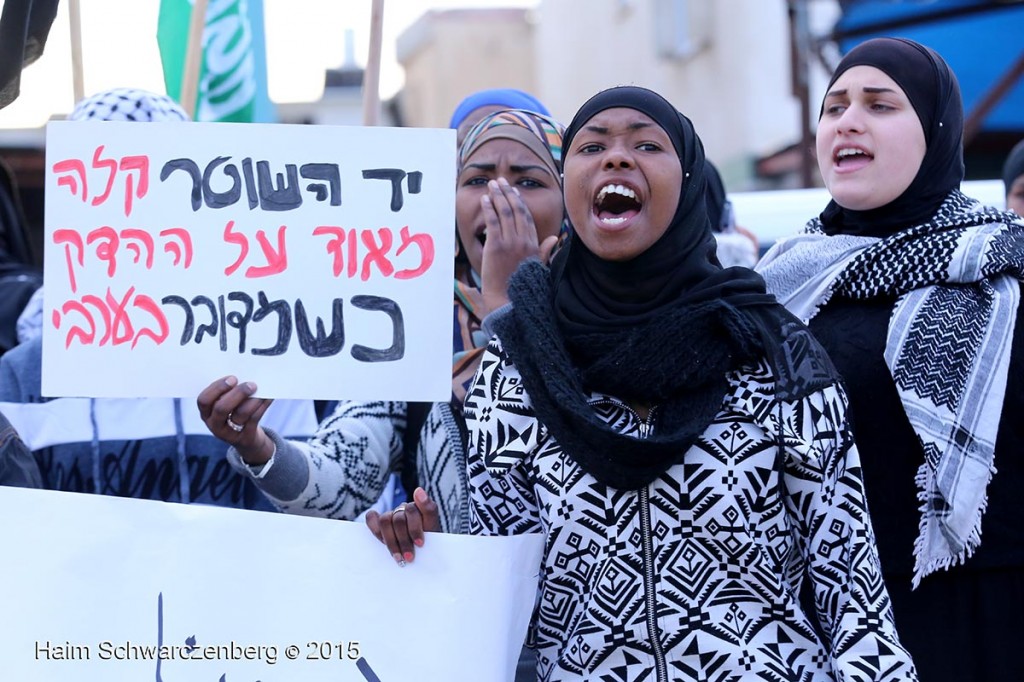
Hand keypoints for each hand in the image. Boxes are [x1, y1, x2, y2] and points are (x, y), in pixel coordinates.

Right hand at [196, 376, 274, 464]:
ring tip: (260, 389)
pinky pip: (254, 419)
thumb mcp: (226, 403)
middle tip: (250, 384)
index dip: (217, 388)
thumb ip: (229, 391)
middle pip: (221, 408)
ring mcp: (229, 433)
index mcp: (206, 412)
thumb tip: (246, 375)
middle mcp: (214, 424)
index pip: (203, 400)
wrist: (246, 437)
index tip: (233, 378)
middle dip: (237, 394)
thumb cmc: (234, 411)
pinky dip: (262, 405)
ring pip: (240, 414)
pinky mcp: (245, 437)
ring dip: (252, 400)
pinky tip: (268, 397)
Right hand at [365, 487, 439, 565]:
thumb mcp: (434, 529)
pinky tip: (382, 542)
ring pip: (384, 520)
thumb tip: (418, 490)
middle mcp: (404, 509)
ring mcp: (391, 514)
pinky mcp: (379, 522)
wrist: (423, 555)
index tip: (420, 544)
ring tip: (398, 557)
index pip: (412, 511)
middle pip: (398, 519)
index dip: (415, 528)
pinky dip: (375, 529)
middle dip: (404, 540)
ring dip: (391, 541)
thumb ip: (429, 509)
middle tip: (409, 557)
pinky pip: (371, 518)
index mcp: (418, 507)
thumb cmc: (429, 542)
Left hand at [480, 177, 546, 313]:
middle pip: (516, 210)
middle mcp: (524, 240)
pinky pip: (493, 221)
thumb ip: (544, 251)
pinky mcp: (496, 246)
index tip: (514, 192)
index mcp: (533, 245)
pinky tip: (485, 199)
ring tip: (491, 185)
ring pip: (504, 212)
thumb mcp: (537, 267)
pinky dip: (489, 208)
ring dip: (498, 196)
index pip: (526, 217)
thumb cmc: (521, 288)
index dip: (519, 202)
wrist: (508, 302)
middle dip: (507, 193)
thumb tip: (554, 239)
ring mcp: (510, 242)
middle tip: (500, 181)